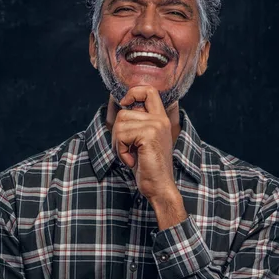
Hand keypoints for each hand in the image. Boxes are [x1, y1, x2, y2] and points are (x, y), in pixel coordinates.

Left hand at [111, 85, 177, 201]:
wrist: (159, 187)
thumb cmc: (148, 166)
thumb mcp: (143, 140)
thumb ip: (138, 123)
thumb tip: (123, 106)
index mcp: (161, 119)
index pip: (149, 91)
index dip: (133, 92)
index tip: (125, 104)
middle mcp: (160, 119)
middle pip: (124, 112)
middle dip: (117, 133)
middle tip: (127, 149)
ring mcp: (156, 125)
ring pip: (120, 124)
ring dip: (118, 144)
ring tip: (130, 155)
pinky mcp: (149, 134)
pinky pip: (121, 136)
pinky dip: (120, 151)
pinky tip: (132, 161)